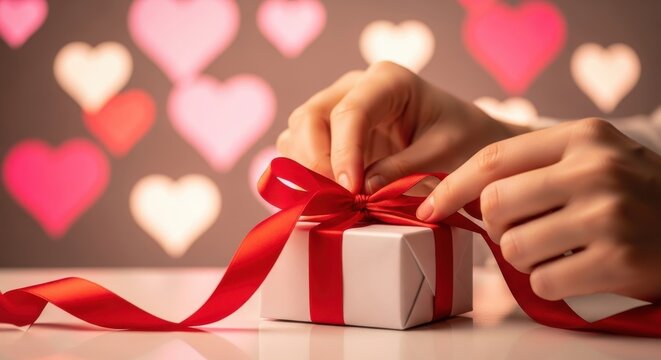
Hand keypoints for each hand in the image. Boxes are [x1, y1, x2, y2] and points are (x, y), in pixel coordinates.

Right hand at [276, 61, 527, 192]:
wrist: (466, 139)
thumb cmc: (462, 140)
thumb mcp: (441, 155)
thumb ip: (400, 170)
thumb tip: (358, 190)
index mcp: (388, 80)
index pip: (350, 112)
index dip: (344, 153)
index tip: (351, 190)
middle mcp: (355, 87)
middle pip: (311, 116)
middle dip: (316, 160)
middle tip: (338, 197)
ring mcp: (338, 107)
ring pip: (297, 131)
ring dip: (306, 167)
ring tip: (334, 198)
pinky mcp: (331, 132)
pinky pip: (300, 147)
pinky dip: (304, 171)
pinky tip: (326, 193)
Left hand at [419, 118, 660, 300]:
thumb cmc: (633, 193)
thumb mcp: (593, 158)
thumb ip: (535, 165)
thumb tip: (460, 189)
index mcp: (582, 136)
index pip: (493, 158)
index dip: (451, 185)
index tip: (429, 206)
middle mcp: (595, 169)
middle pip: (495, 204)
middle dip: (494, 226)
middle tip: (515, 231)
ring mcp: (609, 214)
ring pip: (514, 247)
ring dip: (522, 258)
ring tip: (553, 251)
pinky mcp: (619, 260)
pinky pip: (542, 281)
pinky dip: (547, 282)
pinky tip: (574, 271)